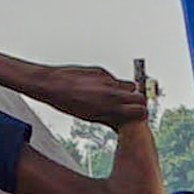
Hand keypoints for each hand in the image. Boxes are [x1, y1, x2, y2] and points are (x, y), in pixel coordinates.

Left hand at [23, 61, 145, 129]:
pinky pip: (113, 78)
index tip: (137, 116)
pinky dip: (110, 83)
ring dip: (126, 90)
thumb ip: (109, 118)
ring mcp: (107, 80)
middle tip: (130, 105)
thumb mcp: (90, 117)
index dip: (140, 114)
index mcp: (110, 108)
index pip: (141, 111)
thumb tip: (121, 123)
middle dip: (138, 102)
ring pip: (129, 85)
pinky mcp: (100, 71)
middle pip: (141, 97)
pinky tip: (98, 87)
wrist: (51, 84)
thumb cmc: (67, 103)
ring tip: (115, 95)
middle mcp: (111, 93)